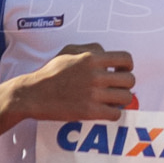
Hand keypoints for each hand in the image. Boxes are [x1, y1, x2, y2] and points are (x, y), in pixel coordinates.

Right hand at [14, 43, 134, 121]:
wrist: (32, 94)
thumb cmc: (50, 72)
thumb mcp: (69, 51)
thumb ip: (91, 48)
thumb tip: (107, 53)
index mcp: (92, 58)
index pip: (126, 59)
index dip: (127, 66)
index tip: (121, 71)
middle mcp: (95, 75)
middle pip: (130, 80)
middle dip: (125, 84)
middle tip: (116, 87)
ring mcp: (93, 94)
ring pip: (126, 98)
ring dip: (121, 99)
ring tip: (112, 99)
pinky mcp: (89, 112)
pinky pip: (116, 114)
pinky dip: (113, 113)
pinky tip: (105, 110)